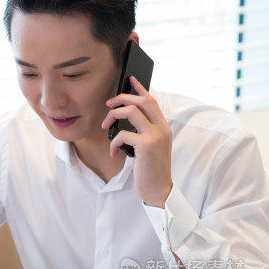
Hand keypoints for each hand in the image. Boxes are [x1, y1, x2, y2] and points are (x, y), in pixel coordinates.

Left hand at [102, 76, 172, 207]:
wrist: (159, 190)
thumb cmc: (151, 170)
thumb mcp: (150, 147)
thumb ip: (144, 132)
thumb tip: (125, 118)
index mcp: (163, 127)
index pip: (152, 100)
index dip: (140, 87)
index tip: (130, 79)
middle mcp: (162, 128)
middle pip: (141, 100)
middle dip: (121, 97)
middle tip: (108, 104)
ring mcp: (155, 135)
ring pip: (131, 111)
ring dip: (113, 115)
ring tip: (105, 125)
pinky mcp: (146, 145)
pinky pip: (122, 134)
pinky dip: (113, 142)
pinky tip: (113, 152)